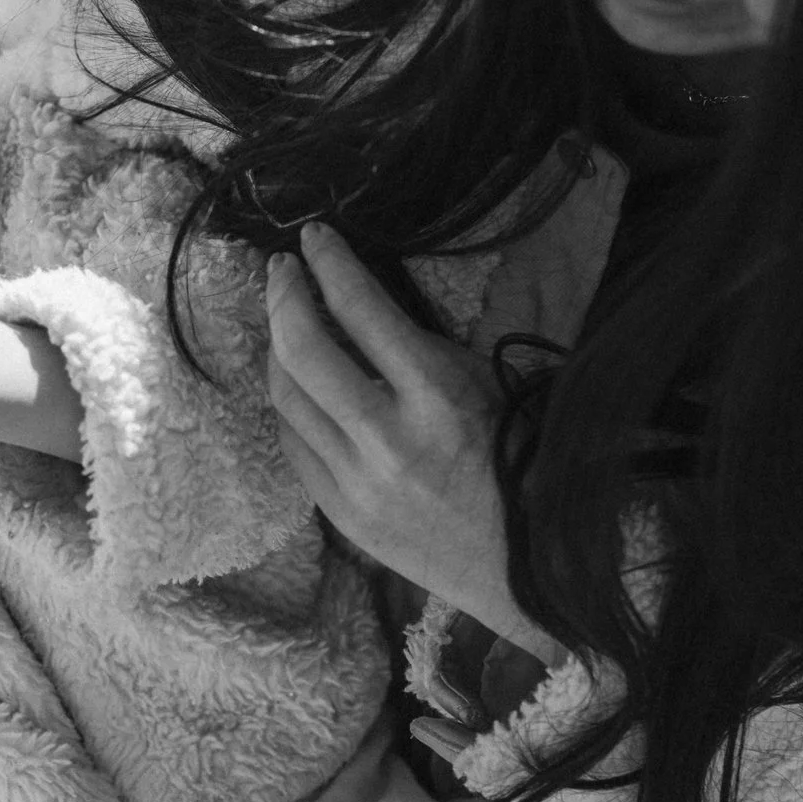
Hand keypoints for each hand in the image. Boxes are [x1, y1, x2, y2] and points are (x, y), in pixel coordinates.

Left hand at [266, 224, 561, 665]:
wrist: (527, 566)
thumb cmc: (519, 461)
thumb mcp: (485, 385)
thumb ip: (421, 345)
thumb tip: (358, 297)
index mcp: (439, 398)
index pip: (363, 311)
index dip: (331, 263)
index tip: (315, 236)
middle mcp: (389, 441)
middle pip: (304, 350)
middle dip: (284, 296)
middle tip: (282, 269)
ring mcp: (358, 484)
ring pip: (286, 397)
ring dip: (276, 346)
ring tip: (284, 318)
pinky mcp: (341, 515)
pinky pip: (292, 444)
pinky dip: (287, 403)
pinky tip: (293, 381)